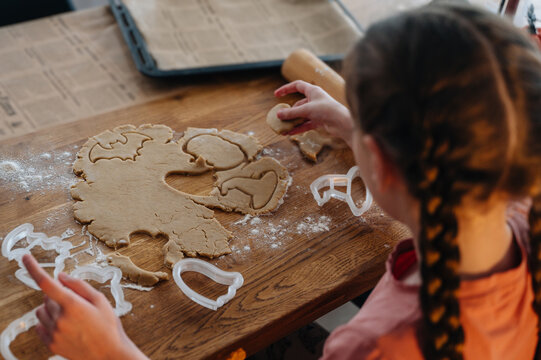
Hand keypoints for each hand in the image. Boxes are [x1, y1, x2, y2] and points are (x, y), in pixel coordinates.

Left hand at [22, 254, 147, 359]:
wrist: (109, 355)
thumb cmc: (108, 326)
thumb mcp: (101, 301)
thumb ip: (79, 286)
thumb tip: (60, 276)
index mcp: (73, 305)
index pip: (47, 283)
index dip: (34, 268)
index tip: (26, 257)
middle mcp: (59, 319)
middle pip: (47, 298)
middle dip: (58, 295)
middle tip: (76, 304)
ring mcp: (54, 333)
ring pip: (41, 311)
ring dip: (51, 309)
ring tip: (71, 316)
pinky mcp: (51, 344)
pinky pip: (39, 326)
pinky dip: (48, 322)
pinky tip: (65, 326)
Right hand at [274, 80, 354, 146]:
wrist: (342, 123)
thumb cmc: (326, 110)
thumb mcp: (306, 110)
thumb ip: (291, 113)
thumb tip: (278, 115)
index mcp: (313, 91)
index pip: (297, 86)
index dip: (286, 89)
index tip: (276, 95)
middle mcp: (315, 100)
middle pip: (298, 104)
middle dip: (289, 112)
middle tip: (280, 118)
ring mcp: (317, 111)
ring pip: (302, 115)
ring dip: (293, 122)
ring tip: (283, 128)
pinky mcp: (320, 121)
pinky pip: (306, 124)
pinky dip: (298, 128)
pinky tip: (290, 133)